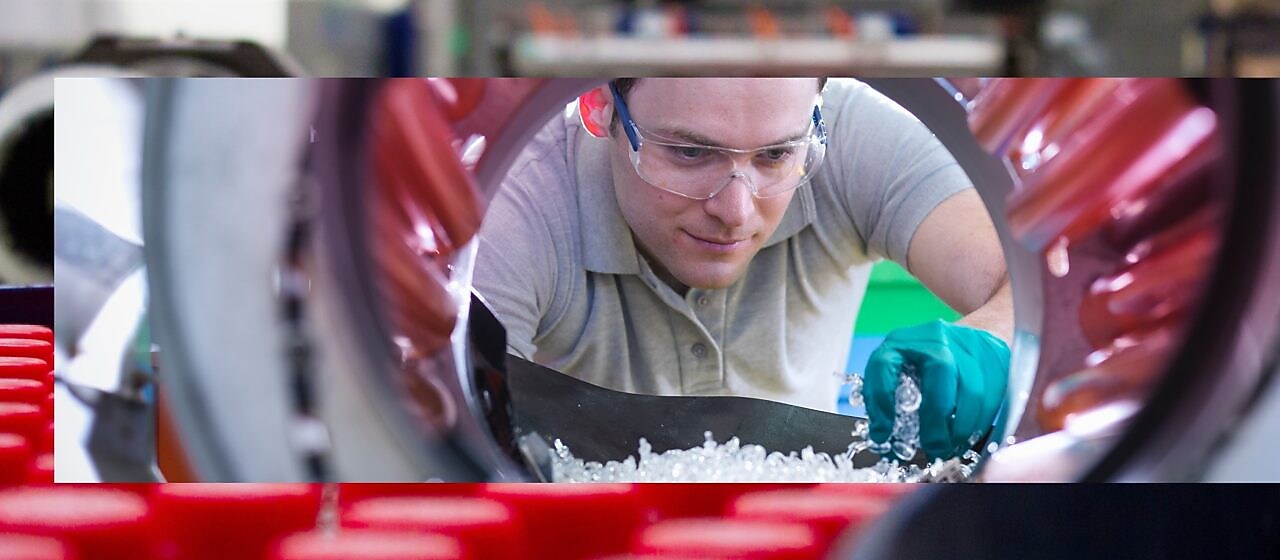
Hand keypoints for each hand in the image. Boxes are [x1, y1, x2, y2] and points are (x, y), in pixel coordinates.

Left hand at [860, 320, 1009, 459]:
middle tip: (935, 449)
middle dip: (937, 418)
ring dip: (964, 427)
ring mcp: (969, 343)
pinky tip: (970, 435)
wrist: (969, 337)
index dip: (881, 402)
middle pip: (941, 371)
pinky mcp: (997, 356)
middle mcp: (935, 337)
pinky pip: (995, 395)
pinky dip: (982, 422)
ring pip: (974, 388)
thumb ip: (891, 401)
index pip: (884, 365)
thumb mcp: (900, 372)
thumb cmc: (926, 364)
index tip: (882, 435)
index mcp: (901, 342)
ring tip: (953, 448)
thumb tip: (884, 443)